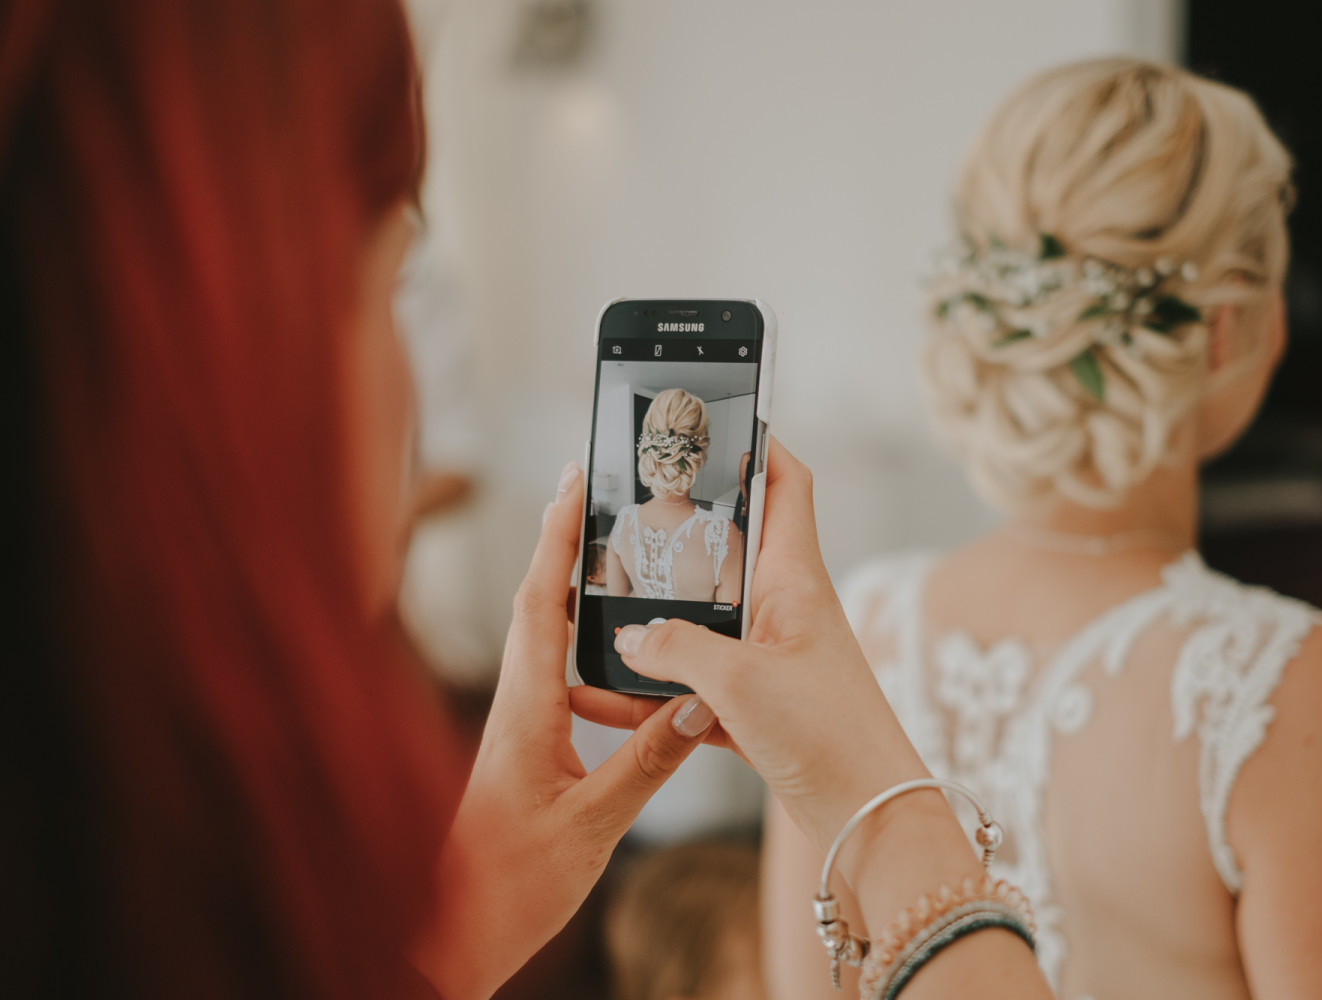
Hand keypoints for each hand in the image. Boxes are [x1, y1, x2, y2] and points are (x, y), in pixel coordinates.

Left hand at [411, 462, 709, 999]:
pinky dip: (577, 649)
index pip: (539, 604)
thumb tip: (695, 705)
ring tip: (609, 559)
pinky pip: (552, 679)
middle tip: (590, 494)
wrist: (454, 933)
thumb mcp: (592, 825)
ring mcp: (516, 726)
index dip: (557, 539)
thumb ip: (646, 764)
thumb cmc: (507, 885)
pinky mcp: (524, 748)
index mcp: (524, 711)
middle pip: (534, 603)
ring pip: (541, 639)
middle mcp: (513, 706)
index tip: (574, 481)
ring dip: (568, 591)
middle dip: (561, 543)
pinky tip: (612, 664)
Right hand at [571, 439, 930, 855]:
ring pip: (705, 619)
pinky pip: (697, 684)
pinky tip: (610, 697)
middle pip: (730, 548)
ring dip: (659, 619)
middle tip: (628, 514)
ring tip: (602, 607)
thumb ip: (674, 648)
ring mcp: (772, 658)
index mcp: (794, 579)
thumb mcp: (740, 681)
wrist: (870, 818)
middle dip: (680, 532)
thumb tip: (625, 636)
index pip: (784, 485)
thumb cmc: (828, 735)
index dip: (756, 444)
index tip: (717, 418)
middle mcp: (785, 609)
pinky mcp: (760, 706)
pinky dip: (657, 689)